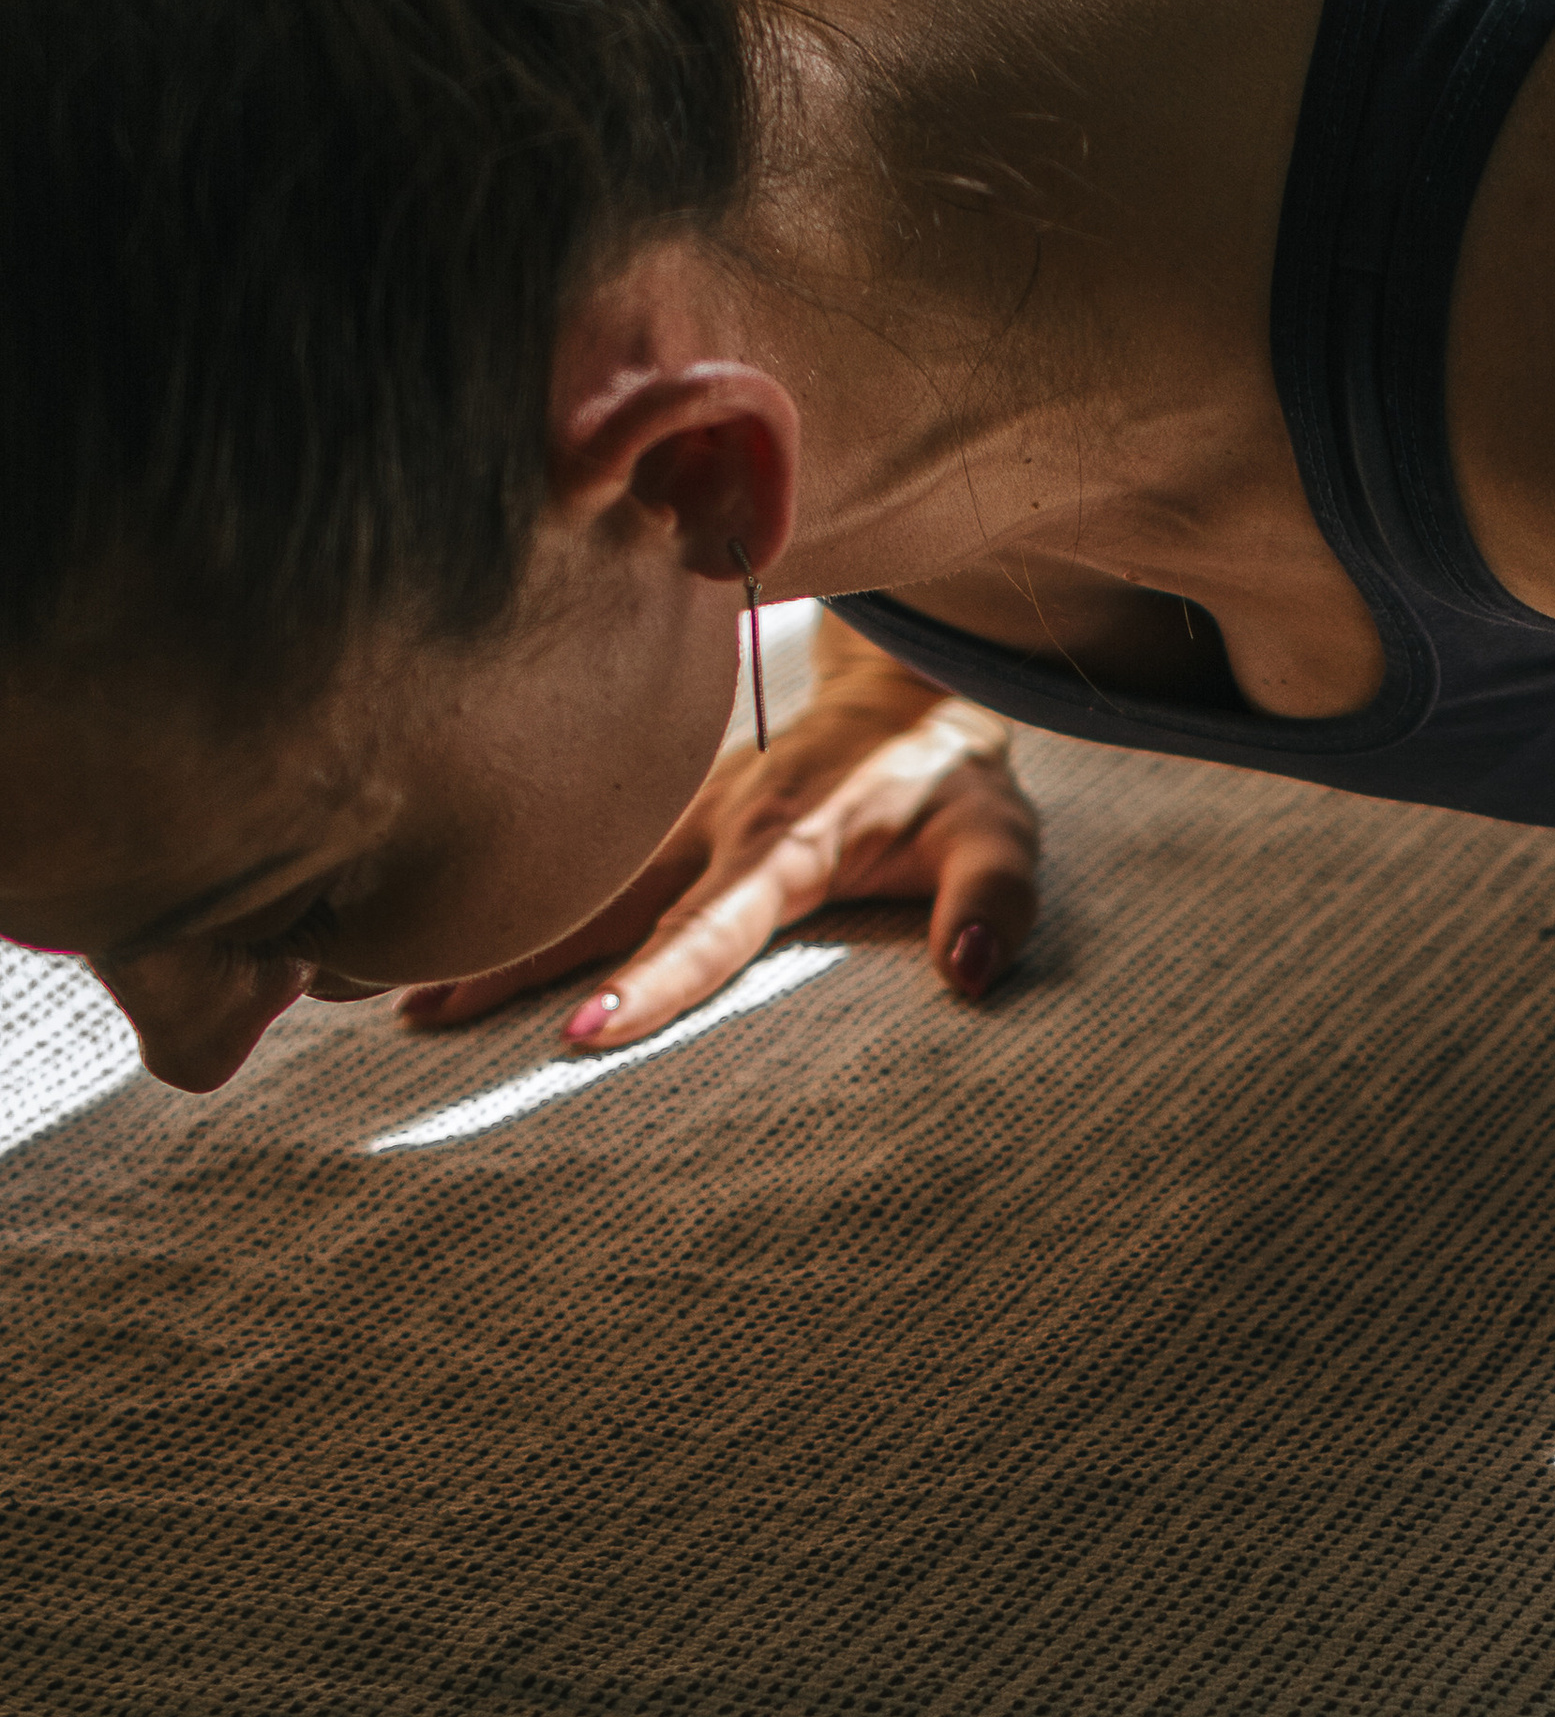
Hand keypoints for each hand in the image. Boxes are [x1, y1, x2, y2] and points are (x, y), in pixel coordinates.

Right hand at [396, 688, 1038, 1047]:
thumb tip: (977, 976)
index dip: (654, 981)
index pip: (710, 925)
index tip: (583, 1033)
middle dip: (513, 958)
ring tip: (395, 995)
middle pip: (600, 904)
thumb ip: (992, 901)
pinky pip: (582, 865)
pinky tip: (444, 943)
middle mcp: (709, 825)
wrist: (909, 683)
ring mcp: (672, 813)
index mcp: (784, 842)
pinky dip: (515, 903)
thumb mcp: (997, 832)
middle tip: (418, 1011)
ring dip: (493, 934)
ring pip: (573, 881)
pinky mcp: (657, 811)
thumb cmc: (949, 773)